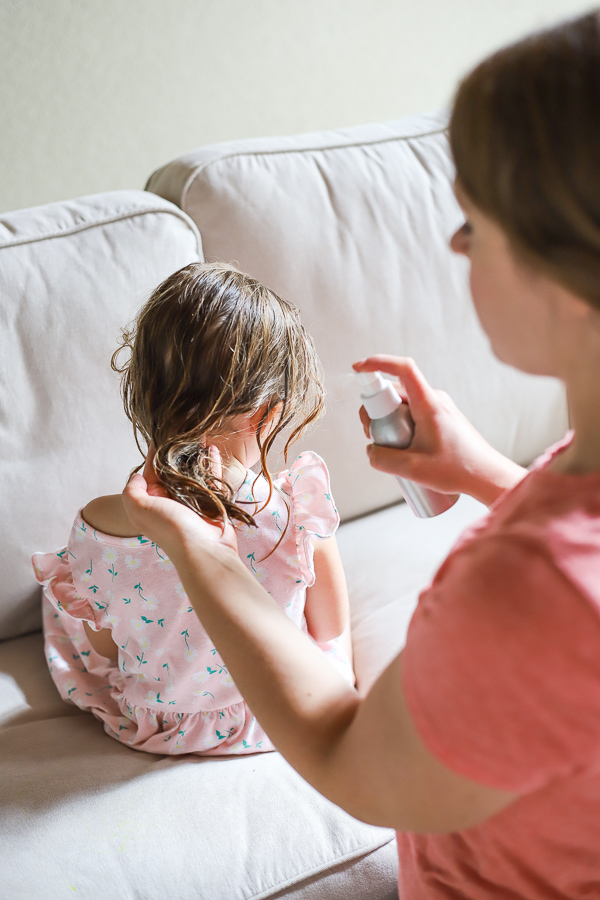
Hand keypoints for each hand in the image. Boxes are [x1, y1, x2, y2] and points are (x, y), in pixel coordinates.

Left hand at [122, 445, 237, 561]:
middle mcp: (171, 500)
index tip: (159, 434)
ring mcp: (192, 500)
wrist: (204, 550)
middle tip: (181, 429)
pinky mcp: (211, 500)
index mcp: (152, 501)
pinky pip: (211, 477)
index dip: (153, 453)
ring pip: (192, 471)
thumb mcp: (139, 509)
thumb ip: (131, 491)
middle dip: (176, 451)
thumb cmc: (171, 529)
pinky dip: (211, 462)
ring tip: (197, 435)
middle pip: (172, 470)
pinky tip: (211, 448)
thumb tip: (137, 475)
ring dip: (194, 453)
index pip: (150, 472)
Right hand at [353, 355, 524, 504]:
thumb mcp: (413, 469)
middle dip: (376, 410)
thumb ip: (383, 459)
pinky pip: (412, 413)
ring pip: (402, 404)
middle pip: (395, 390)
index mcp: (429, 404)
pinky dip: (401, 426)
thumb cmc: (458, 471)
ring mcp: (438, 407)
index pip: (403, 369)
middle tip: (374, 436)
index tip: (358, 369)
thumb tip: (370, 450)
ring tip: (393, 449)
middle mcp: (434, 399)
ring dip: (389, 421)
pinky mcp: (440, 418)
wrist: (487, 476)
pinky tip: (405, 451)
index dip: (378, 363)